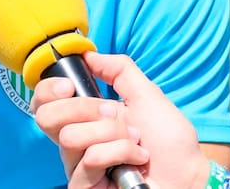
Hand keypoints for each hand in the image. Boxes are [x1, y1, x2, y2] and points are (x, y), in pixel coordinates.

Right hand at [32, 52, 210, 188]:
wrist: (187, 174)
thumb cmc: (169, 140)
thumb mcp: (147, 94)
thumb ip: (119, 70)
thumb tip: (88, 54)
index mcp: (85, 118)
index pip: (43, 103)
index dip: (48, 90)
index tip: (71, 85)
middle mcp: (76, 142)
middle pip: (47, 117)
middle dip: (86, 109)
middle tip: (115, 114)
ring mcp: (78, 167)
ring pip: (72, 136)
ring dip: (114, 133)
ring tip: (136, 141)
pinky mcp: (85, 187)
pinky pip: (91, 158)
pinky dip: (121, 151)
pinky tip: (137, 160)